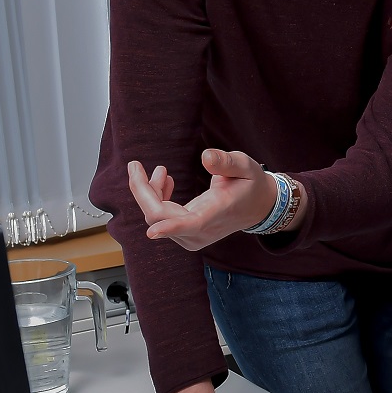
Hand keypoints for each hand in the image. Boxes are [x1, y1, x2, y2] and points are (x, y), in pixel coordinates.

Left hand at [127, 150, 297, 251]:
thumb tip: (206, 157)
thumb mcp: (245, 166)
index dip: (170, 228)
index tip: (153, 231)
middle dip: (142, 190)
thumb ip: (226, 162)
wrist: (257, 206)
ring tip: (162, 171)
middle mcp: (201, 230)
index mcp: (216, 213)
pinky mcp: (185, 233)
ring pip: (156, 218)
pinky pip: (160, 219)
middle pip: (159, 217)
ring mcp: (191, 235)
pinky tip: (165, 182)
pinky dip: (156, 198)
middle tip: (134, 164)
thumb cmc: (251, 184)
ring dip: (150, 192)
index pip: (191, 224)